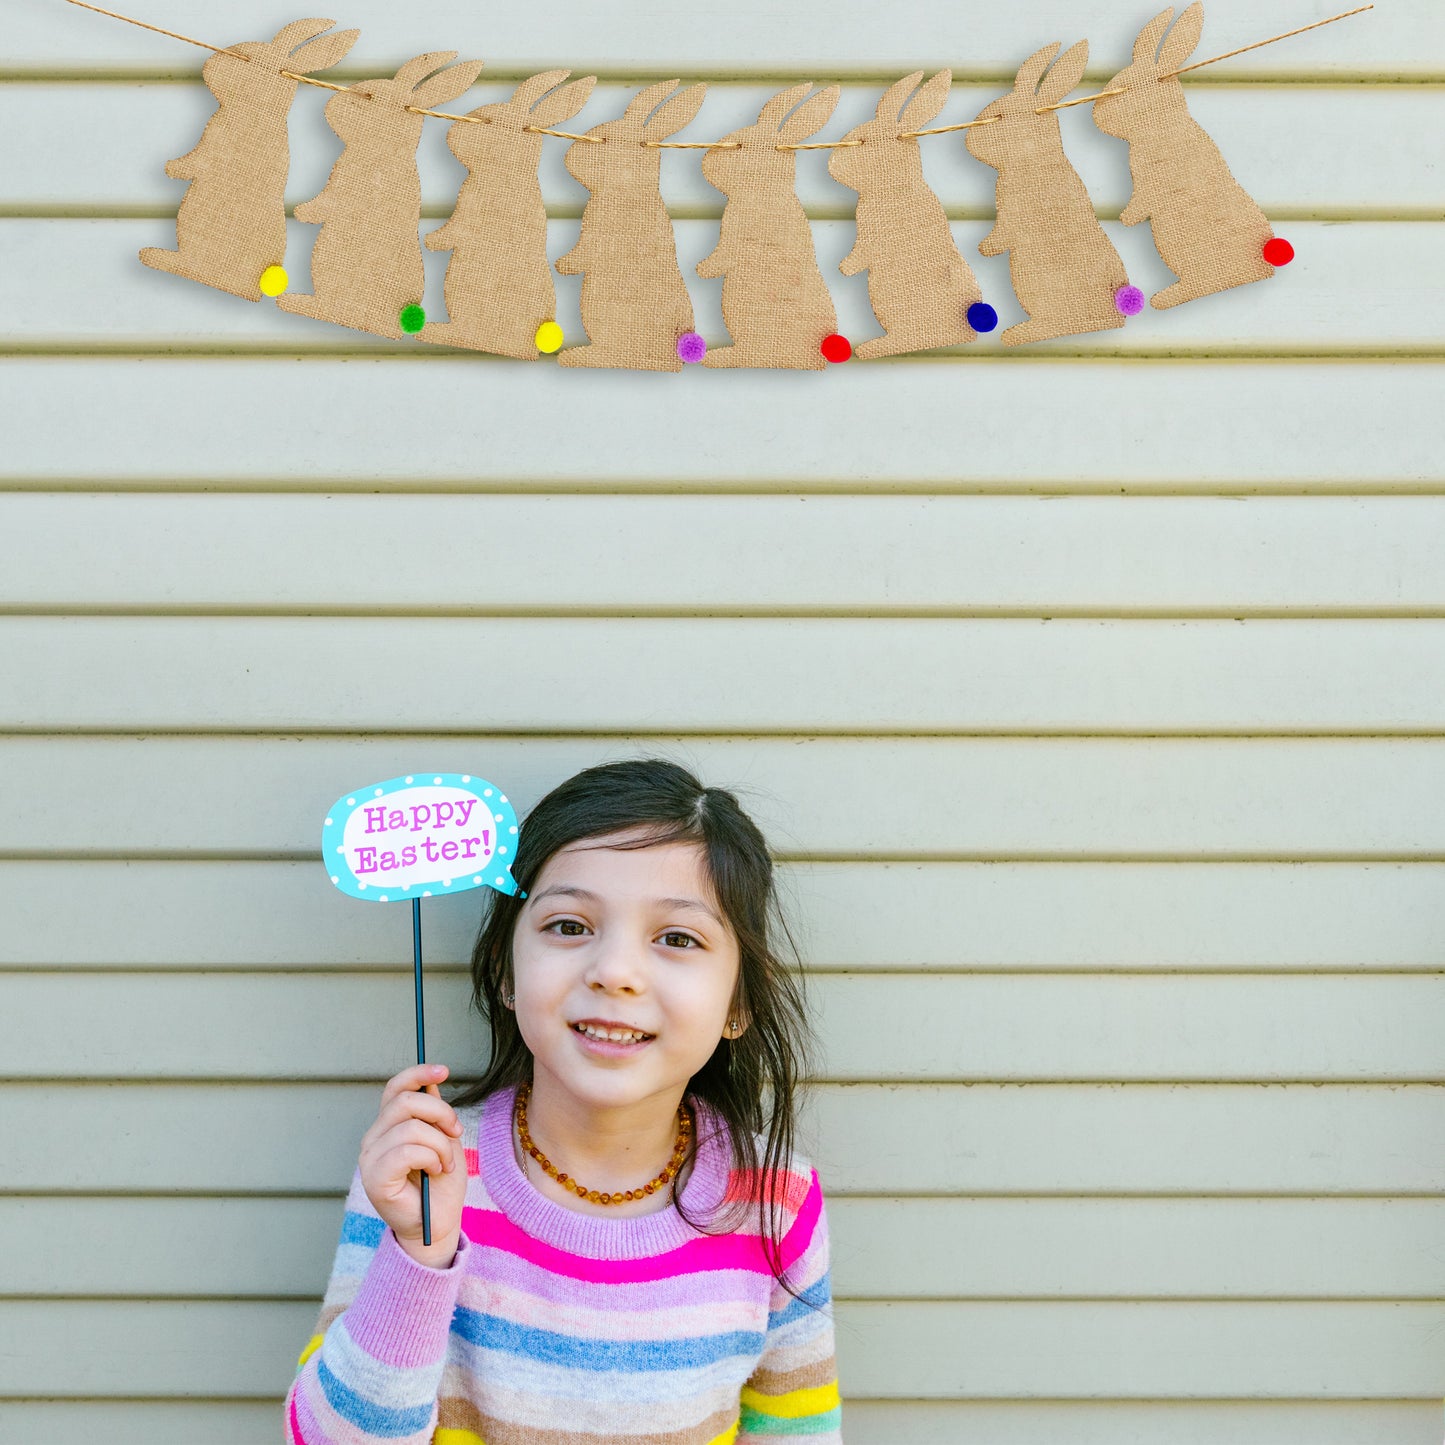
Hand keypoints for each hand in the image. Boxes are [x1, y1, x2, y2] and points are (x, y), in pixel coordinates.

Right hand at [358, 1064, 467, 1267]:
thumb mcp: (443, 1139)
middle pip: (406, 1101)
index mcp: (388, 1125)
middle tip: (456, 1132)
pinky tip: (435, 1171)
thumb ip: (433, 1113)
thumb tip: (432, 1081)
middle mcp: (374, 1138)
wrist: (438, 1223)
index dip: (418, 1073)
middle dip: (441, 1112)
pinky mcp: (374, 1178)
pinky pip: (408, 1151)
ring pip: (411, 1127)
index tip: (444, 1070)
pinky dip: (431, 1158)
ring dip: (440, 1144)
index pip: (396, 1088)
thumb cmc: (440, 1184)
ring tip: (445, 1163)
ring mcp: (370, 1158)